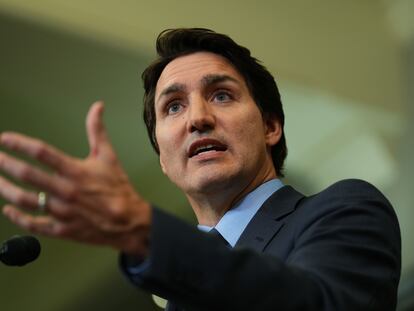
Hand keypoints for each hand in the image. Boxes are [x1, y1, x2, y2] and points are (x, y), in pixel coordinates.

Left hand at [0, 101, 150, 256]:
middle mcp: (66, 190)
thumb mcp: (109, 157)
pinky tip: (8, 210)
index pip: (42, 152)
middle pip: (27, 175)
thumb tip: (97, 106)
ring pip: (25, 200)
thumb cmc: (118, 188)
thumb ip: (97, 131)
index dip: (19, 143)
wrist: (129, 221)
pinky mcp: (62, 229)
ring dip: (5, 189)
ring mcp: (62, 211)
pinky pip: (34, 224)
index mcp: (76, 171)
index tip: (4, 138)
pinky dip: (18, 218)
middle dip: (5, 164)